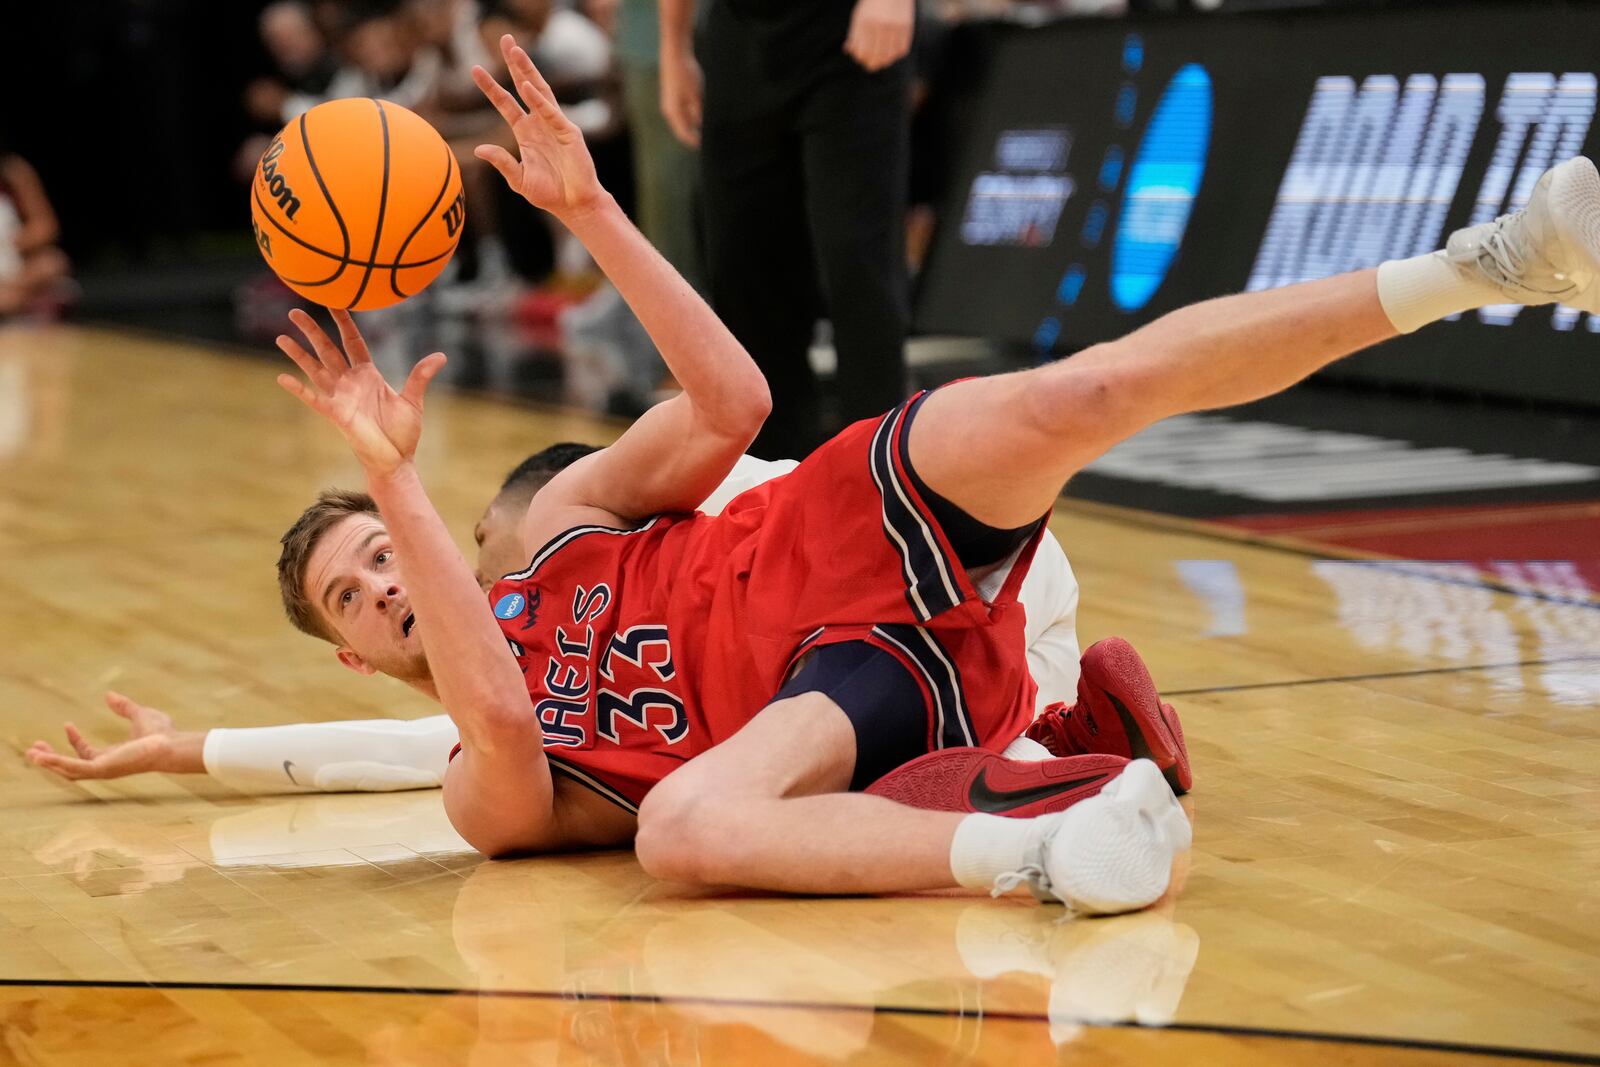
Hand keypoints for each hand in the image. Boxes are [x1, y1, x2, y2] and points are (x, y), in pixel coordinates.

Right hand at [27, 691, 178, 780]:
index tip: (67, 723)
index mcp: (114, 756)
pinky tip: (43, 756)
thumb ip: (124, 707)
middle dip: (53, 759)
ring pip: (68, 770)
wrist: (171, 744)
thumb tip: (109, 695)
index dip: (75, 740)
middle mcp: (106, 766)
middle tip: (34, 750)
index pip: (87, 753)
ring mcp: (103, 769)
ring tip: (31, 754)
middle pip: (72, 766)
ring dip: (49, 763)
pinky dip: (58, 762)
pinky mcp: (102, 769)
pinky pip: (74, 768)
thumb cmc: (162, 733)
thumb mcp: (139, 715)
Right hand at [275, 307, 446, 475]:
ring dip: (299, 354)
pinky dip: (299, 389)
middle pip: (328, 350)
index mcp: (368, 375)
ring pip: (315, 369)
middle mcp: (350, 382)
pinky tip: (282, 378)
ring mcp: (341, 397)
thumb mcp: (413, 401)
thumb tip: (440, 355)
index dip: (344, 323)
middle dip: (312, 331)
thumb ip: (420, 376)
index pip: (352, 342)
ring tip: (280, 337)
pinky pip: (314, 399)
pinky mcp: (337, 414)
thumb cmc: (402, 434)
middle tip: (294, 311)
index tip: (334, 301)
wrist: (396, 460)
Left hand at [471, 35, 605, 217]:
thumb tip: (479, 149)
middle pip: (524, 86)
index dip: (490, 87)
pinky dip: (539, 100)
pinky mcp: (569, 133)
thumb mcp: (518, 179)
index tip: (475, 69)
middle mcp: (539, 123)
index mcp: (525, 132)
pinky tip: (527, 86)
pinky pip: (552, 113)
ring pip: (539, 91)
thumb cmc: (549, 194)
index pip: (505, 103)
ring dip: (527, 70)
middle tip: (504, 40)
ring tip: (516, 51)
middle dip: (514, 63)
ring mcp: (555, 125)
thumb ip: (502, 162)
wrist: (574, 205)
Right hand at [659, 47, 702, 147]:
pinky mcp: (673, 95)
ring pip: (683, 119)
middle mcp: (669, 110)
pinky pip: (682, 110)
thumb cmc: (686, 73)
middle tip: (709, 139)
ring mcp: (670, 102)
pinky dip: (692, 114)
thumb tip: (701, 126)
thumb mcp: (696, 95)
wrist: (675, 53)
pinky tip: (701, 111)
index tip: (706, 146)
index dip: (694, 142)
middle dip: (694, 134)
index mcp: (674, 112)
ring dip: (694, 123)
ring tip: (707, 126)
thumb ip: (699, 112)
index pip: (684, 134)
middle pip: (683, 128)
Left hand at [844, 0, 913, 72]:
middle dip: (871, 63)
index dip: (860, 59)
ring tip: (881, 57)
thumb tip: (850, 52)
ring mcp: (895, 27)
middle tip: (871, 63)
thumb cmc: (871, 4)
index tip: (861, 58)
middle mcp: (881, 26)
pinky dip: (896, 53)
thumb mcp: (859, 16)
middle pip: (876, 57)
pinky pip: (902, 50)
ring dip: (884, 60)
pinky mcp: (906, 27)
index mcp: (865, 23)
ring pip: (889, 57)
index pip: (862, 53)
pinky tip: (892, 49)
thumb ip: (854, 34)